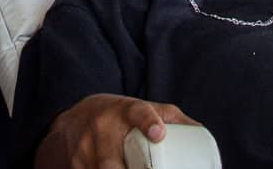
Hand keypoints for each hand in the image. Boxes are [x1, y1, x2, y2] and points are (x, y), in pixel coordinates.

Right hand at [37, 93, 198, 168]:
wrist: (71, 121)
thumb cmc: (116, 116)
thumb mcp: (140, 109)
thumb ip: (170, 117)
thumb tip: (201, 134)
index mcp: (123, 111)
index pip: (137, 112)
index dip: (148, 122)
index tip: (159, 133)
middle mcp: (101, 129)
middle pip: (111, 162)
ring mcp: (84, 151)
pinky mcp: (73, 166)